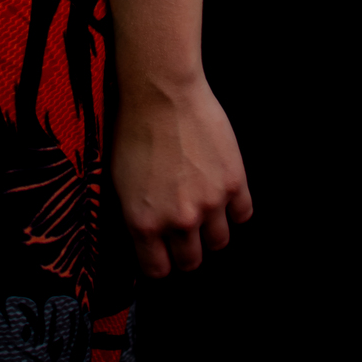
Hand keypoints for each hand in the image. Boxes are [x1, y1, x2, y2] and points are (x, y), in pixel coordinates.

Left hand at [111, 75, 252, 274]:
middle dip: (187, 249)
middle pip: (191, 261)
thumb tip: (146, 239)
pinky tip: (222, 191)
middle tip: (184, 230)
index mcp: (144, 223)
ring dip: (212, 229)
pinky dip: (235, 207)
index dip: (161, 261)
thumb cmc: (134, 128)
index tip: (163, 252)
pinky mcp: (233, 182)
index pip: (158, 270)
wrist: (161, 91)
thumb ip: (136, 216)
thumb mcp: (119, 180)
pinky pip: (242, 214)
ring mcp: (209, 203)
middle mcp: (178, 220)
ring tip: (204, 207)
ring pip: (219, 242)